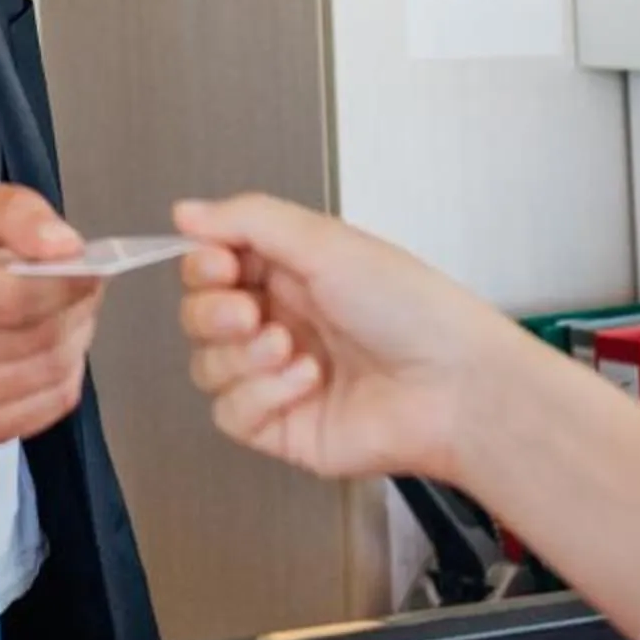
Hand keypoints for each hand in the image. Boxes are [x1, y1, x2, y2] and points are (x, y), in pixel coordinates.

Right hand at [0, 186, 101, 447]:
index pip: (9, 297)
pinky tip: (47, 353)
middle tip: (82, 289)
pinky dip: (58, 383)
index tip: (88, 269)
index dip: (64, 284)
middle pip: (29, 339)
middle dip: (71, 312)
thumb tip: (65, 247)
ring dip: (70, 344)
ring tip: (64, 316)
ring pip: (40, 377)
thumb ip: (16, 214)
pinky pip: (36, 415)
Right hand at [174, 193, 516, 487]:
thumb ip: (249, 220)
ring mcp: (279, 379)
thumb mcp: (327, 243)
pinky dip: (261, 394)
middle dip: (212, 312)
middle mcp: (281, 323)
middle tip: (246, 312)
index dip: (202, 266)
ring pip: (207, 367)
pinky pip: (231, 414)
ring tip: (288, 347)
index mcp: (291, 274)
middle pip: (199, 317)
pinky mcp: (283, 428)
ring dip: (241, 356)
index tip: (219, 265)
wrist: (453, 387)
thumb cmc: (412, 309)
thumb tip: (186, 211)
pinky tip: (306, 381)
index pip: (212, 266)